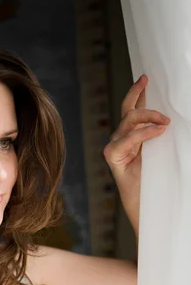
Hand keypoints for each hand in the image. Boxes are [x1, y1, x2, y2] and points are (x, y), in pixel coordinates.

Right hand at [103, 74, 169, 236]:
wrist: (149, 207)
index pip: (132, 109)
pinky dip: (143, 133)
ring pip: (128, 122)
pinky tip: (157, 131)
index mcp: (133, 138)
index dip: (137, 93)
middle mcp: (121, 140)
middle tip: (153, 91)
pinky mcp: (113, 158)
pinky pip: (127, 139)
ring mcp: (116, 148)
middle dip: (139, 96)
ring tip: (165, 122)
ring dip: (147, 117)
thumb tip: (170, 120)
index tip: (146, 77)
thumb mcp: (164, 153)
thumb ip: (160, 136)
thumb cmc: (157, 183)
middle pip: (128, 111)